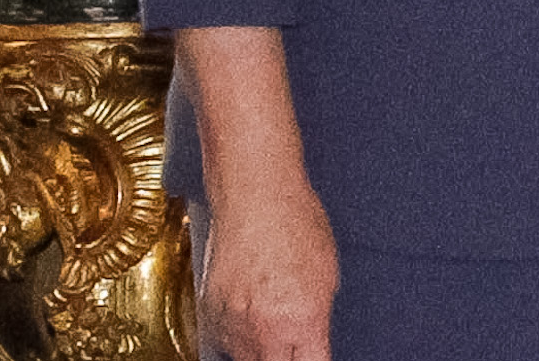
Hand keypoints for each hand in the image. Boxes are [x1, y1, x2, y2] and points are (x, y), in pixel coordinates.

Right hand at [196, 167, 338, 360]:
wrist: (254, 194)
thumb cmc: (295, 220)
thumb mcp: (327, 272)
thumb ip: (318, 316)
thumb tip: (314, 337)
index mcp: (305, 322)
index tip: (312, 355)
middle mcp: (267, 332)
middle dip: (284, 358)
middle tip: (288, 342)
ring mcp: (235, 328)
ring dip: (259, 349)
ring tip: (267, 319)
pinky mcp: (211, 318)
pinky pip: (224, 341)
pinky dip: (235, 333)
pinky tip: (247, 307)